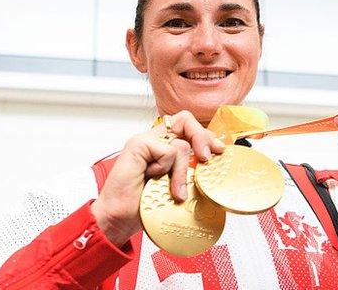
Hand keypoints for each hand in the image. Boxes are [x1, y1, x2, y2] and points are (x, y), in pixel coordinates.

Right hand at [91, 110, 224, 246]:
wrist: (118, 218)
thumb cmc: (141, 207)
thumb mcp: (175, 187)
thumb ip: (188, 173)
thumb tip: (212, 170)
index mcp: (162, 147)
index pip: (188, 127)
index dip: (206, 136)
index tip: (218, 151)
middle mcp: (154, 140)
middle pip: (185, 120)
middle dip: (202, 137)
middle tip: (207, 158)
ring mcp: (145, 141)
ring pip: (180, 142)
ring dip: (182, 171)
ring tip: (175, 191)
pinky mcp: (138, 145)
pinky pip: (168, 150)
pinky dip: (166, 168)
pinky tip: (152, 178)